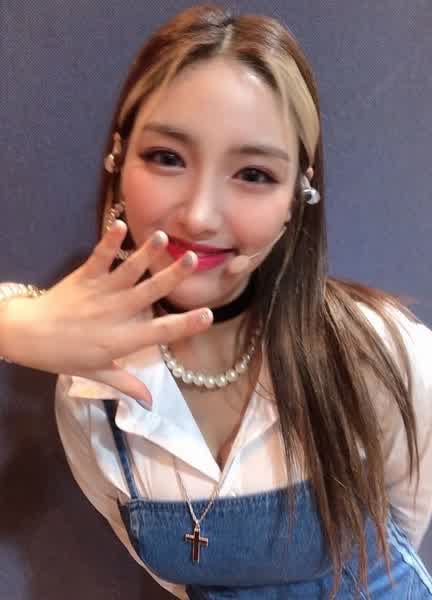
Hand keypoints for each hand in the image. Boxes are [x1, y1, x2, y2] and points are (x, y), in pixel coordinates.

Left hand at [0, 220, 212, 406]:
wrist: (29, 336)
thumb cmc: (65, 356)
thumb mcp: (98, 373)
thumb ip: (126, 383)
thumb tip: (150, 401)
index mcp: (122, 339)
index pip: (161, 332)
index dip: (186, 325)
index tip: (208, 315)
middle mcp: (116, 313)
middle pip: (150, 292)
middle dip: (173, 275)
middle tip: (193, 258)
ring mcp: (101, 292)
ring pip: (128, 270)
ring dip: (146, 252)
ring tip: (163, 237)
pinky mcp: (85, 277)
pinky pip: (100, 257)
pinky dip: (110, 241)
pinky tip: (120, 224)